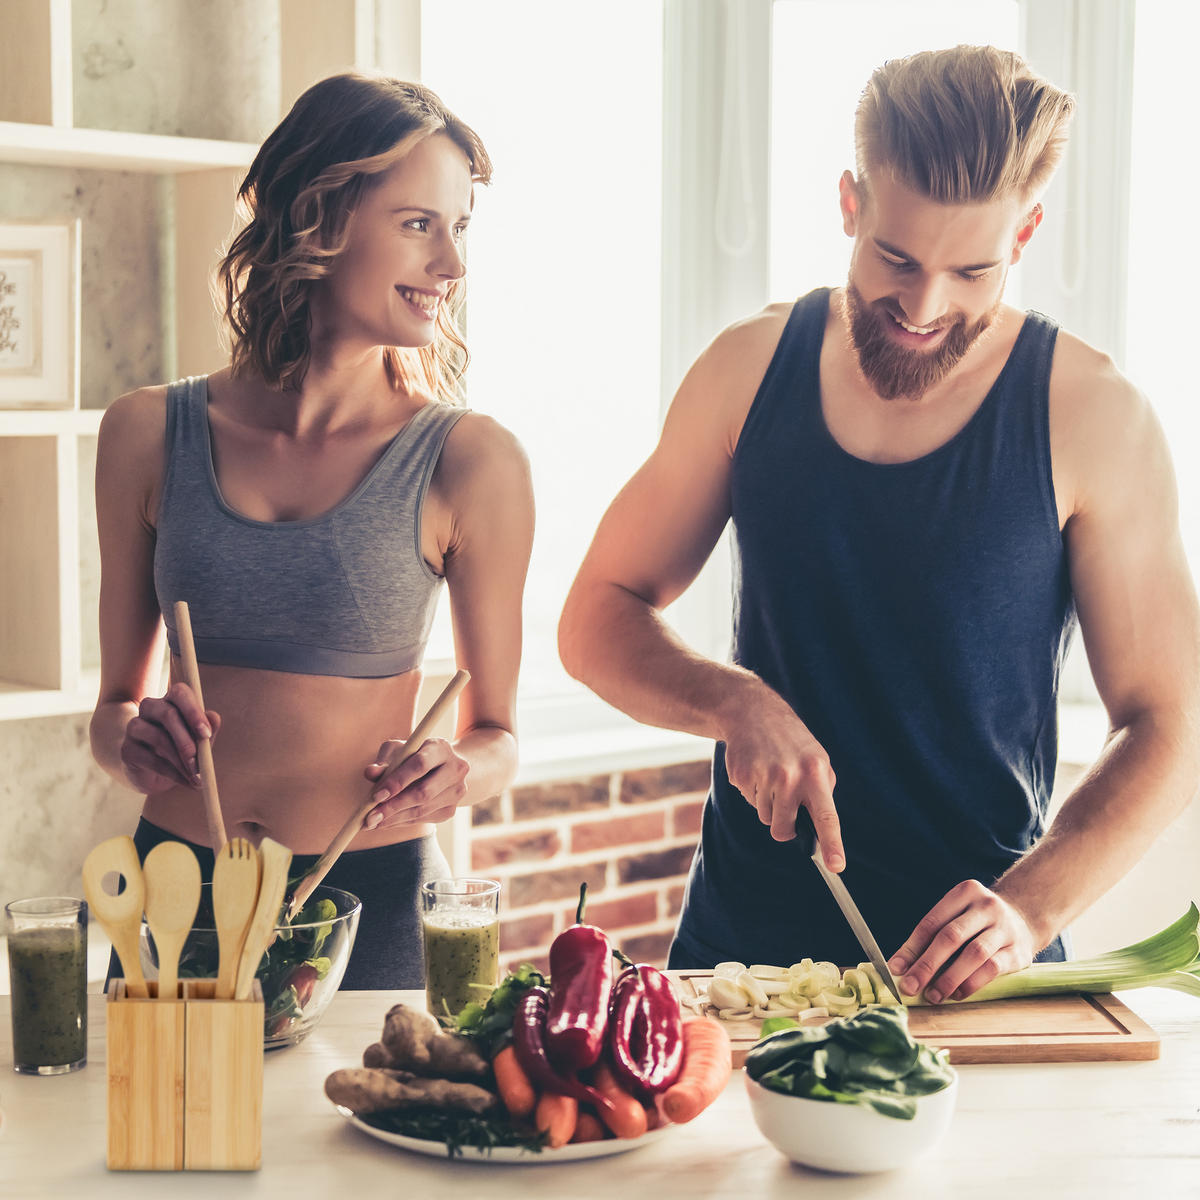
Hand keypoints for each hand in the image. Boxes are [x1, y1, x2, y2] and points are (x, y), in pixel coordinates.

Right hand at [119, 682, 220, 794]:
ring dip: (182, 761)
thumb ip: (208, 729)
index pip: (180, 693)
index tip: (206, 733)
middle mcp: (150, 708)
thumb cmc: (182, 750)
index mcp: (170, 700)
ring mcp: (135, 727)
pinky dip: (173, 773)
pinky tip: (186, 782)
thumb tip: (213, 717)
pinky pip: (152, 760)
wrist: (154, 773)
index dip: (194, 711)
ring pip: (160, 738)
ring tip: (197, 777)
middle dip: (188, 741)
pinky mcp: (127, 749)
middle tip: (201, 763)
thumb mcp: (199, 741)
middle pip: (168, 714)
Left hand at [361, 737, 468, 828]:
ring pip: (423, 810)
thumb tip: (370, 773)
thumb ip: (384, 761)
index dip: (398, 781)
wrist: (440, 766)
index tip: (376, 796)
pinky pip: (424, 820)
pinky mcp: (451, 809)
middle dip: (394, 806)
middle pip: (423, 792)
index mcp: (440, 748)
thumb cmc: (413, 755)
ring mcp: (457, 791)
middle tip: (370, 816)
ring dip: (395, 818)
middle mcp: (455, 768)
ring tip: (372, 822)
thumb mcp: (398, 751)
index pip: (420, 765)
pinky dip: (402, 822)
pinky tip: (386, 822)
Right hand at [720, 684, 842, 867]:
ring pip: (766, 817)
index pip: (826, 815)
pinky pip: (749, 802)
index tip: (836, 866)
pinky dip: (753, 791)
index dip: (832, 843)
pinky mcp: (741, 776)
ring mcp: (763, 776)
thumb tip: (820, 829)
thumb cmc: (791, 741)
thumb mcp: (816, 759)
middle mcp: (790, 776)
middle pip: (784, 828)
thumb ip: (821, 791)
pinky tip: (756, 769)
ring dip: (768, 804)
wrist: (752, 712)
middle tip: (784, 804)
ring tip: (770, 775)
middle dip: (783, 826)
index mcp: (815, 772)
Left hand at [888, 880, 1035, 1002]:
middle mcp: (986, 906)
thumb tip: (900, 967)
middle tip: (909, 986)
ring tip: (933, 995)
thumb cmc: (977, 923)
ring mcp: (1005, 928)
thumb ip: (931, 937)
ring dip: (949, 978)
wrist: (1024, 919)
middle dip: (926, 964)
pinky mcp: (1019, 951)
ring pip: (973, 954)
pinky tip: (957, 994)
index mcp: (964, 893)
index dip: (911, 947)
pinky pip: (993, 968)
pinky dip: (972, 983)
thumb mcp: (957, 917)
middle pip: (950, 937)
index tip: (896, 969)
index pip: (931, 922)